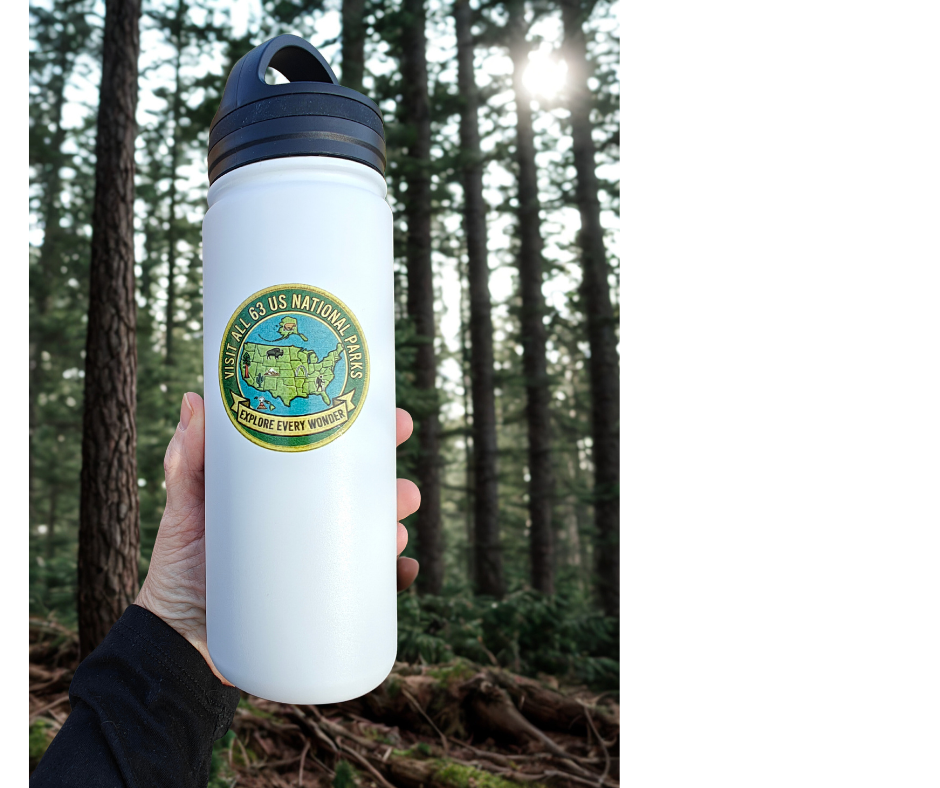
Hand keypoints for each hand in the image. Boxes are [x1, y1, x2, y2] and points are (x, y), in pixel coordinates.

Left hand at [135, 392, 420, 684]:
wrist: (177, 640)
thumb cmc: (179, 565)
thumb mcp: (186, 507)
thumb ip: (187, 460)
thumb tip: (194, 399)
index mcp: (290, 492)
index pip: (338, 458)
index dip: (374, 439)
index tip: (398, 423)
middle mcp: (311, 525)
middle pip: (366, 499)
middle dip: (396, 490)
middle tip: (405, 492)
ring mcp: (318, 564)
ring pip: (373, 541)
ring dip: (395, 533)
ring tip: (394, 535)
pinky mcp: (321, 603)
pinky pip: (369, 592)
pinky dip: (393, 580)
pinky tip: (401, 573)